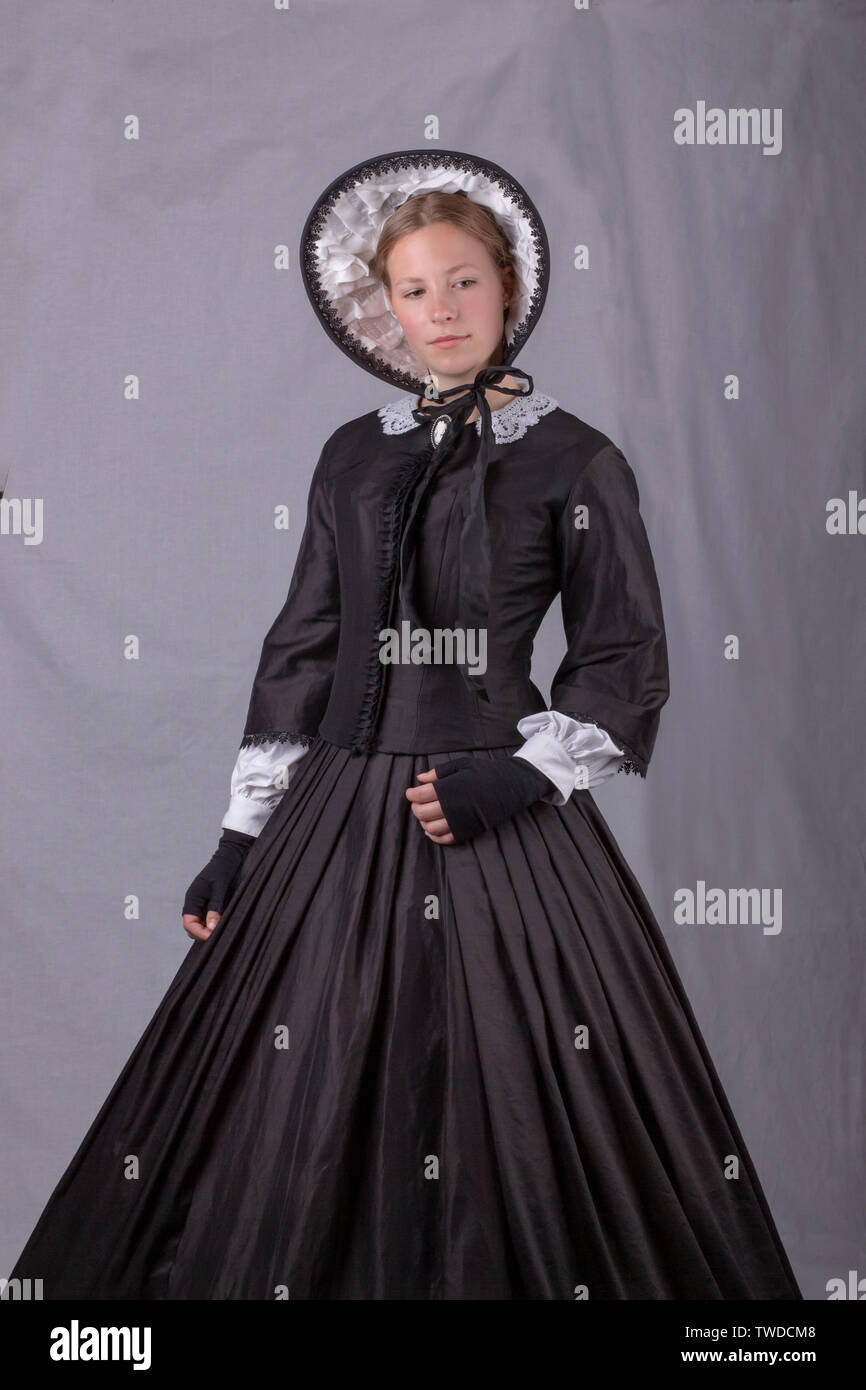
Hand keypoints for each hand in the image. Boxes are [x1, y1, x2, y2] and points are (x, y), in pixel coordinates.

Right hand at [182, 828, 255, 939]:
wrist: (230, 856)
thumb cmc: (223, 869)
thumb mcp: (219, 888)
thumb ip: (215, 907)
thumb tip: (212, 927)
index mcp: (192, 899)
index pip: (189, 923)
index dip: (199, 933)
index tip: (212, 937)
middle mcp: (195, 903)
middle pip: (194, 927)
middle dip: (204, 934)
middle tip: (220, 936)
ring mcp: (203, 904)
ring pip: (202, 924)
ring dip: (210, 930)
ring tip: (224, 932)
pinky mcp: (212, 903)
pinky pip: (210, 919)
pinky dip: (216, 924)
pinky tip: (226, 925)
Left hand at [406, 755, 554, 845]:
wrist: (511, 786)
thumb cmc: (485, 772)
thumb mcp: (462, 764)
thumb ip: (439, 772)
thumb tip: (419, 779)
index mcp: (451, 787)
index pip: (421, 795)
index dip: (411, 794)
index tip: (410, 792)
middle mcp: (454, 806)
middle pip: (423, 812)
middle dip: (415, 808)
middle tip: (416, 803)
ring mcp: (461, 821)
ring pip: (432, 828)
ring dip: (423, 822)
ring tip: (424, 814)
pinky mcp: (469, 830)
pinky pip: (446, 839)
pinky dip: (434, 836)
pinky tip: (431, 829)